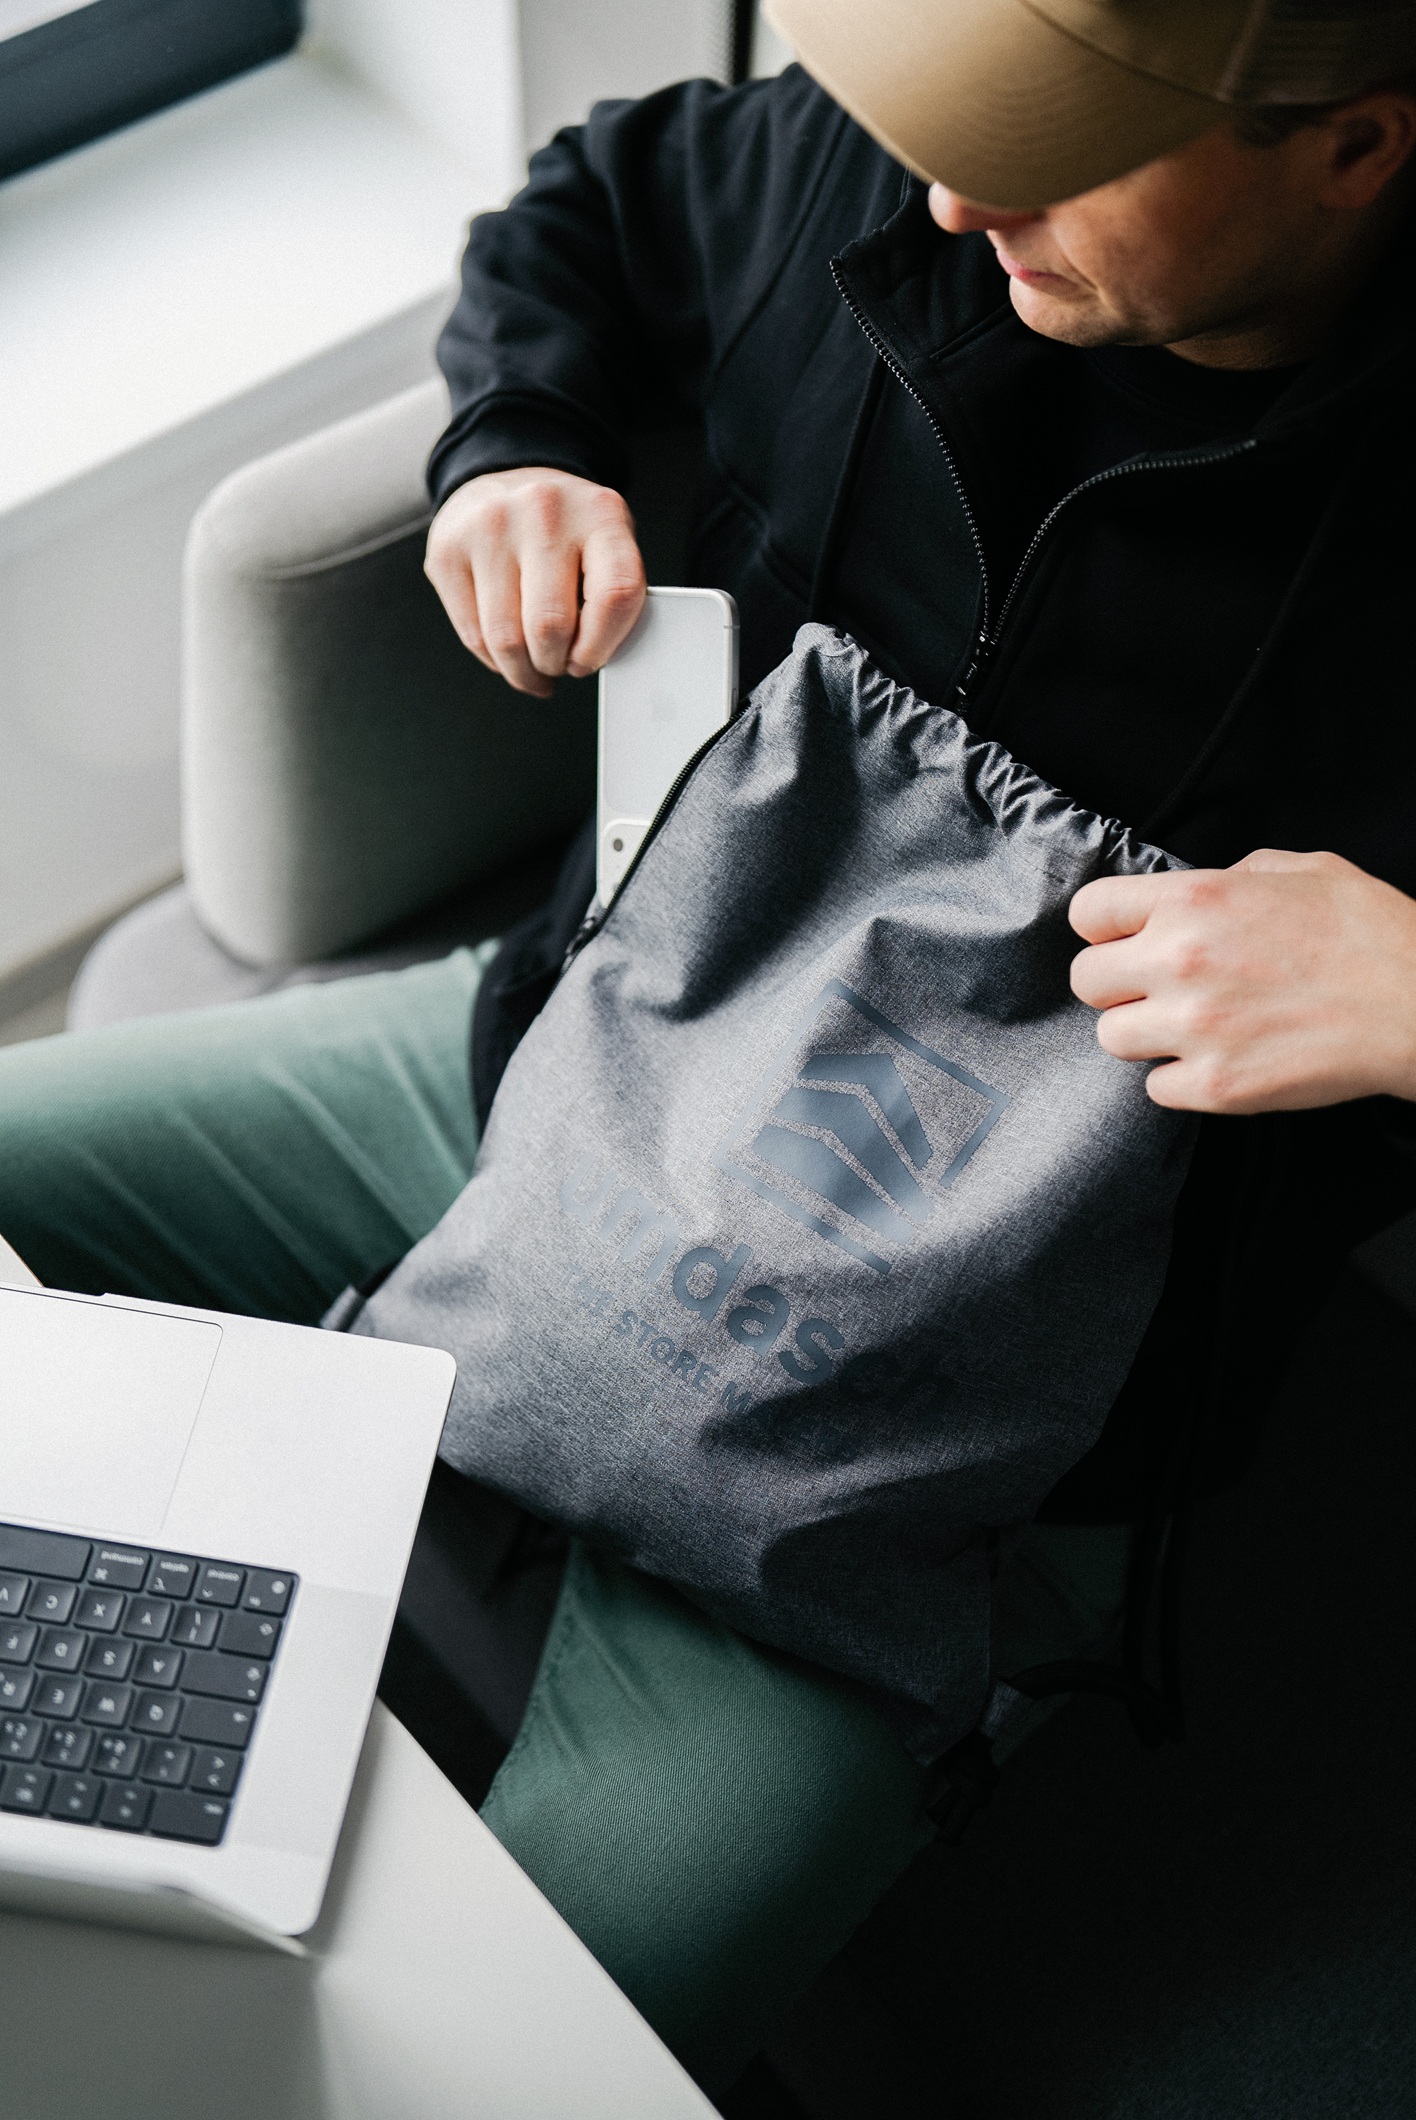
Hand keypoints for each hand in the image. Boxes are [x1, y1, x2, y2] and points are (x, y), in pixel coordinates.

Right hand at [425, 467, 646, 698]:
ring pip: (505, 640)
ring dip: (523, 670)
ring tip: (534, 665)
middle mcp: (543, 512)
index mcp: (600, 513)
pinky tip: (506, 652)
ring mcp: (489, 528)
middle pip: (550, 627)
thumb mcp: (608, 544)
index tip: (590, 659)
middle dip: (555, 663)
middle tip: (559, 663)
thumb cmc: (564, 527)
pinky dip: (493, 659)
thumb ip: (614, 596)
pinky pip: (472, 636)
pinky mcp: (448, 551)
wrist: (507, 481)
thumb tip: (596, 659)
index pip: (614, 596)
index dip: (600, 647)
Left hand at [1068, 850, 1415, 1112]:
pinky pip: (1154, 1089)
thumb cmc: (1371, 935)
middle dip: (1118, 984)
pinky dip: (1181, 1080)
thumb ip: (1233, 876)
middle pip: (1087, 981)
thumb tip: (1198, 892)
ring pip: (1111, 1038)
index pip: (1089, 913)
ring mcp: (1194, 1028)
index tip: (1126, 940)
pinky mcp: (1215, 1086)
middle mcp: (1180, 961)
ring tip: (1194, 1027)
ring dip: (1146, 1034)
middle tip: (1159, 988)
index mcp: (1194, 901)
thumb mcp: (1301, 870)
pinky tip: (1221, 1059)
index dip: (1107, 928)